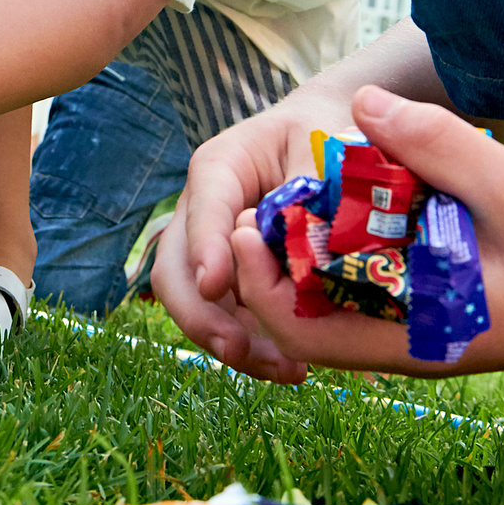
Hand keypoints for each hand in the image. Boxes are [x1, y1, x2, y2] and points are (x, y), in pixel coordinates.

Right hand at [152, 100, 328, 380]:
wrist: (325, 133)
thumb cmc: (327, 135)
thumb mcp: (327, 148)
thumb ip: (315, 192)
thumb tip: (314, 249)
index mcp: (220, 167)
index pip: (205, 209)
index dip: (207, 248)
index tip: (216, 285)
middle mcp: (202, 210)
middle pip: (176, 268)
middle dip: (200, 316)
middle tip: (239, 350)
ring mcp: (210, 247)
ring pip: (194, 302)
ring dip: (227, 342)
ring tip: (286, 371)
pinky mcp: (231, 277)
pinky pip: (226, 317)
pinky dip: (251, 344)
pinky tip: (292, 366)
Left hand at [220, 87, 503, 376]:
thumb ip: (438, 145)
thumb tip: (365, 102)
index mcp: (416, 338)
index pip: (302, 331)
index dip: (259, 280)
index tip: (244, 221)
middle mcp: (407, 344)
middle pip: (301, 320)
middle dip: (269, 264)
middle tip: (254, 197)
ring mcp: (418, 330)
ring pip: (330, 305)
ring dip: (302, 256)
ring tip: (290, 192)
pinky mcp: (432, 308)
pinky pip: (364, 290)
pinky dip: (342, 252)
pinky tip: (347, 199)